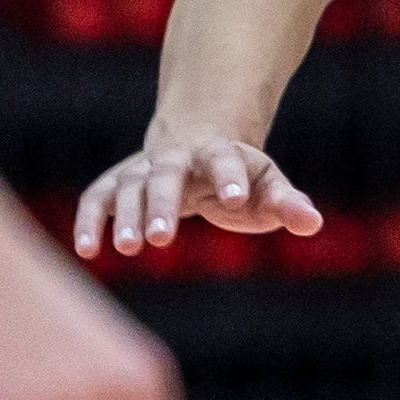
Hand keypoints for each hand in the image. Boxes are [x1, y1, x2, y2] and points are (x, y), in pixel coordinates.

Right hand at [73, 126, 322, 260]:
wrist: (198, 148)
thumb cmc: (242, 178)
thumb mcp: (269, 186)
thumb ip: (287, 203)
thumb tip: (312, 222)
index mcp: (220, 153)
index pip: (225, 160)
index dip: (230, 177)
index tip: (236, 199)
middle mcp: (176, 159)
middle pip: (165, 176)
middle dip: (162, 206)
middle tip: (161, 239)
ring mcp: (142, 169)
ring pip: (127, 187)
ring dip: (124, 217)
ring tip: (129, 249)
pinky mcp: (117, 185)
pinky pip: (96, 199)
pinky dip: (89, 221)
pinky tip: (87, 251)